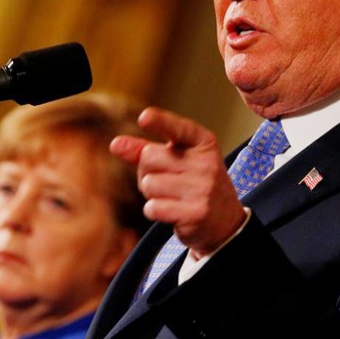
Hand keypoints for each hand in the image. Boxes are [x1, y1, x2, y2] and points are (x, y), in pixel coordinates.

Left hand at [110, 107, 245, 256]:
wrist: (225, 221)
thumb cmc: (194, 183)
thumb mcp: (177, 160)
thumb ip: (146, 150)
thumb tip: (115, 144)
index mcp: (204, 143)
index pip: (178, 128)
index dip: (160, 121)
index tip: (144, 117)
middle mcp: (206, 163)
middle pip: (149, 157)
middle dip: (147, 170)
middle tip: (167, 180)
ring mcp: (203, 189)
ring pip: (148, 184)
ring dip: (151, 194)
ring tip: (172, 196)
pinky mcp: (195, 213)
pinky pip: (153, 207)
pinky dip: (155, 210)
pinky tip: (172, 211)